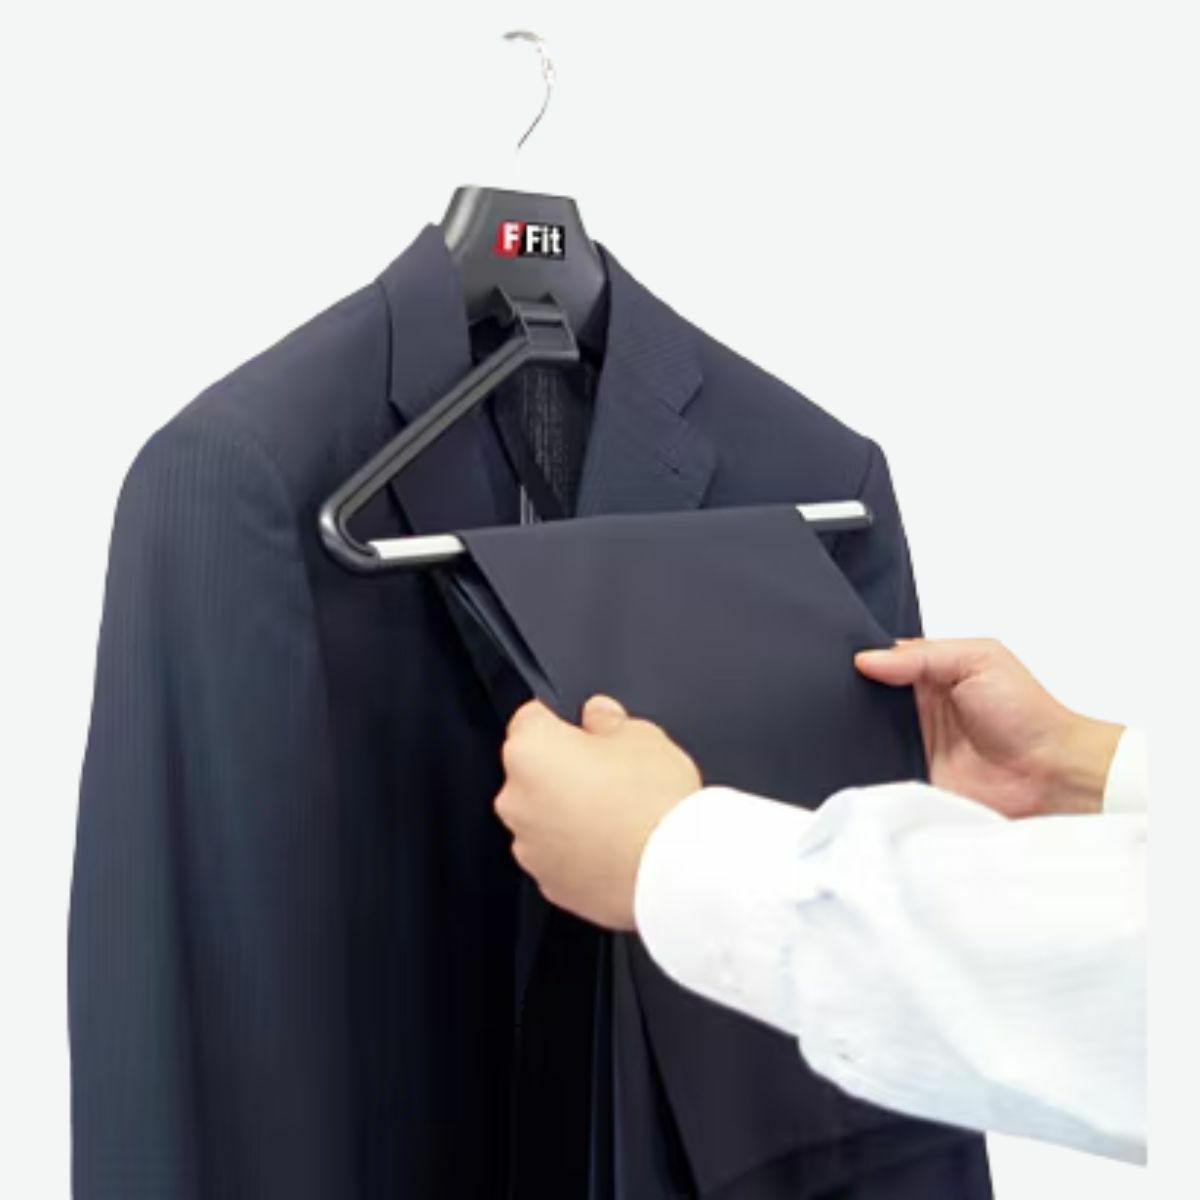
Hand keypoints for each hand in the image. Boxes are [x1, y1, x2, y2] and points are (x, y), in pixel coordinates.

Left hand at [495, 697, 701, 929]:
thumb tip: (598, 715)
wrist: (673, 871)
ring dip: (567, 812)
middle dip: (563, 769)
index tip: (585, 731)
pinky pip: (556, 855)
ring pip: (542, 816)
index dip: (561, 721)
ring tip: (616, 815)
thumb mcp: (641, 735)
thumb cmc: (654, 802)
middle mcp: (516, 798)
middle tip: (609, 774)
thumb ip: (608, 719)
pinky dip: (576, 850)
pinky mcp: (547, 881)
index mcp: (531, 750)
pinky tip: (613, 846)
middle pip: (533, 771)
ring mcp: (528, 844)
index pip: (530, 719)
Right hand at [855, 638, 1122, 816]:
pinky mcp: (910, 777)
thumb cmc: (1027, 712)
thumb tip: (866, 659)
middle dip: (851, 692)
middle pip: (866, 695)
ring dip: (856, 727)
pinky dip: (866, 763)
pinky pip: (876, 768)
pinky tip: (858, 754)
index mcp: (931, 673)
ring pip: (865, 731)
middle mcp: (917, 707)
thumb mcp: (978, 659)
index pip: (882, 659)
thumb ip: (922, 655)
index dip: (862, 657)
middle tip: (838, 690)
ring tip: (844, 721)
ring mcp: (911, 743)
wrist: (1050, 775)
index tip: (840, 657)